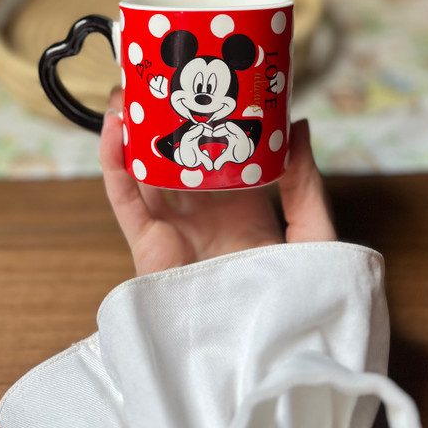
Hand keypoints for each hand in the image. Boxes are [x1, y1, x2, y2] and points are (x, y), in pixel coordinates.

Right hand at [99, 89, 335, 274]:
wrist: (267, 355)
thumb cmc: (297, 297)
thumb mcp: (312, 233)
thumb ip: (305, 183)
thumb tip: (299, 122)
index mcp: (243, 204)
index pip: (222, 149)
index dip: (212, 115)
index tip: (206, 79)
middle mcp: (204, 210)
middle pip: (176, 153)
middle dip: (163, 116)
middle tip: (157, 72)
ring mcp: (174, 226)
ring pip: (144, 168)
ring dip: (132, 129)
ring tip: (129, 89)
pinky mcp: (149, 245)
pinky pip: (126, 199)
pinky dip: (116, 163)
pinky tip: (115, 128)